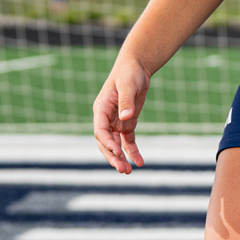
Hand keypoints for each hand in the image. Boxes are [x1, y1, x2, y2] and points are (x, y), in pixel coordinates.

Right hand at [93, 54, 150, 170]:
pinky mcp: (127, 124)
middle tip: (122, 169)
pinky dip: (133, 152)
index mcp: (101, 108)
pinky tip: (140, 162)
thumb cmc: (129, 73)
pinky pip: (128, 142)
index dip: (107, 143)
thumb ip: (126, 101)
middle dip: (113, 157)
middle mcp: (106, 118)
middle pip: (105, 142)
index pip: (100, 130)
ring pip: (116, 145)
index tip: (117, 152)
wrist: (137, 67)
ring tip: (129, 171)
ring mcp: (116, 122)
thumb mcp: (128, 84)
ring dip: (121, 158)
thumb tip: (126, 117)